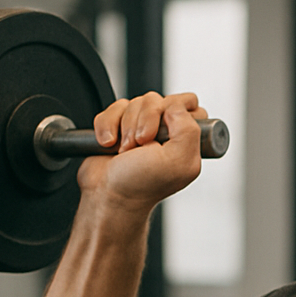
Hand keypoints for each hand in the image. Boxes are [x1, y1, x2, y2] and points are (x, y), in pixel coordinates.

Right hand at [85, 91, 203, 210]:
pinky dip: (107, 126)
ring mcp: (142, 127)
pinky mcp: (119, 126)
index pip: (189, 104)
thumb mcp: (178, 161)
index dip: (173, 111)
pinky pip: (113, 109)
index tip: (162, 132)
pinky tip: (109, 145)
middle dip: (145, 120)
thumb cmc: (141, 185)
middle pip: (157, 100)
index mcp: (187, 139)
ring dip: (125, 127)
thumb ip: (189, 128)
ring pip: (134, 102)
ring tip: (126, 151)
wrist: (108, 197)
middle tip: (142, 145)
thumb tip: (175, 106)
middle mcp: (166, 132)